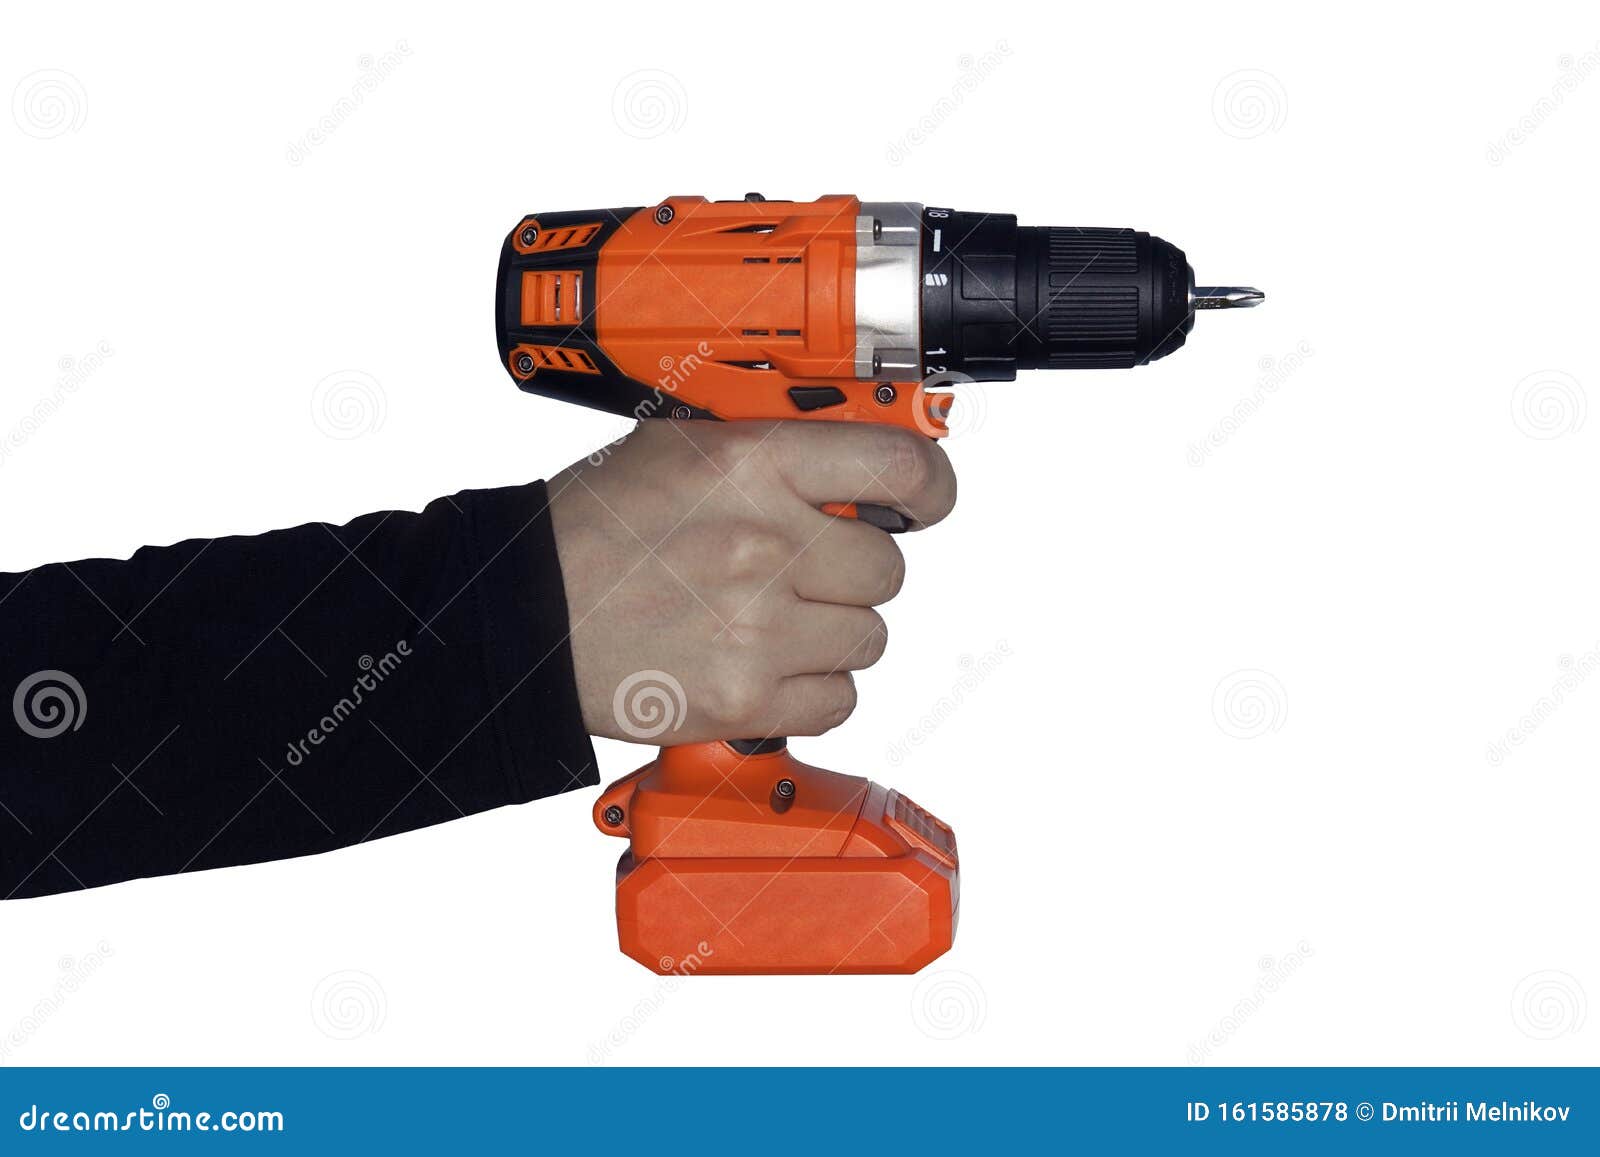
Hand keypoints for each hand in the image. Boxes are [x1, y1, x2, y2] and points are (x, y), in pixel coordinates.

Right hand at [548, 420, 956, 742]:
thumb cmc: (592, 530)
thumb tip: (856, 455)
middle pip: (887, 567)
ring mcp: (759, 627)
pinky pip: (840, 699)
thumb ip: (772, 446)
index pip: (898, 469)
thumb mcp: (677, 447)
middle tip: (800, 570)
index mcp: (751, 466)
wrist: (525, 616)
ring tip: (769, 620)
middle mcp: (764, 544)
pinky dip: (811, 689)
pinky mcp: (747, 698)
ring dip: (831, 632)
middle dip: (851, 570)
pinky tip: (763, 664)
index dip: (928, 488)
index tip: (923, 501)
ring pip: (869, 637)